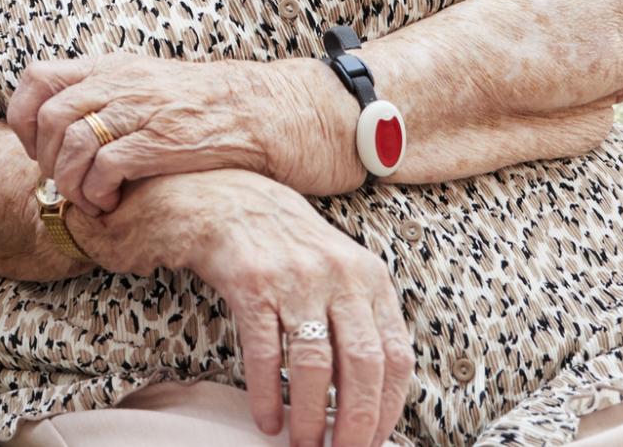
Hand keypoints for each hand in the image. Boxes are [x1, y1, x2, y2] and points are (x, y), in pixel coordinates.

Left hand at [9, 54, 299, 214]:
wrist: (261, 111)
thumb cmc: (200, 106)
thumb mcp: (145, 83)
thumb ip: (105, 94)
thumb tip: (60, 124)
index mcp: (109, 67)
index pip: (37, 78)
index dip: (22, 117)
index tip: (34, 148)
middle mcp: (119, 83)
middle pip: (48, 116)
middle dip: (43, 158)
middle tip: (60, 181)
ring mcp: (140, 110)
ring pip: (72, 144)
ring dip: (69, 181)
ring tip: (85, 197)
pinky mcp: (161, 141)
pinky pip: (106, 166)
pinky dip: (97, 191)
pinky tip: (110, 202)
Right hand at [127, 171, 411, 446]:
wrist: (227, 201)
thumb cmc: (288, 247)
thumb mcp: (339, 270)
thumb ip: (362, 320)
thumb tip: (375, 397)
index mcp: (369, 277)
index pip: (395, 355)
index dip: (388, 407)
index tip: (373, 441)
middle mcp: (338, 276)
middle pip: (362, 365)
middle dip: (355, 422)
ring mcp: (295, 279)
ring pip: (315, 364)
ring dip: (310, 417)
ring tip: (303, 445)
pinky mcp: (252, 284)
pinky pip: (265, 352)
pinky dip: (267, 395)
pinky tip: (267, 419)